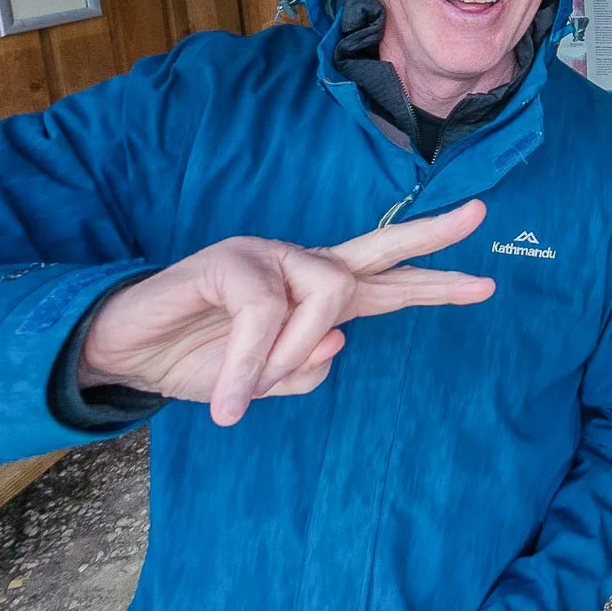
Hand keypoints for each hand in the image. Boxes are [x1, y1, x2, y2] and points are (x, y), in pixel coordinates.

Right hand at [79, 200, 494, 425]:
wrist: (124, 352)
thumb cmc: (198, 361)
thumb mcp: (261, 383)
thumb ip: (303, 369)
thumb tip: (337, 343)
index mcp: (314, 294)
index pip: (386, 284)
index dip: (434, 284)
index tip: (486, 285)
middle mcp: (301, 267)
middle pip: (379, 246)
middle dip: (433, 236)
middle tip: (480, 215)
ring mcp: (267, 256)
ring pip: (328, 293)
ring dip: (295, 350)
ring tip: (247, 388)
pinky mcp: (228, 259)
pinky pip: (263, 313)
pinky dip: (248, 362)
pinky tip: (226, 395)